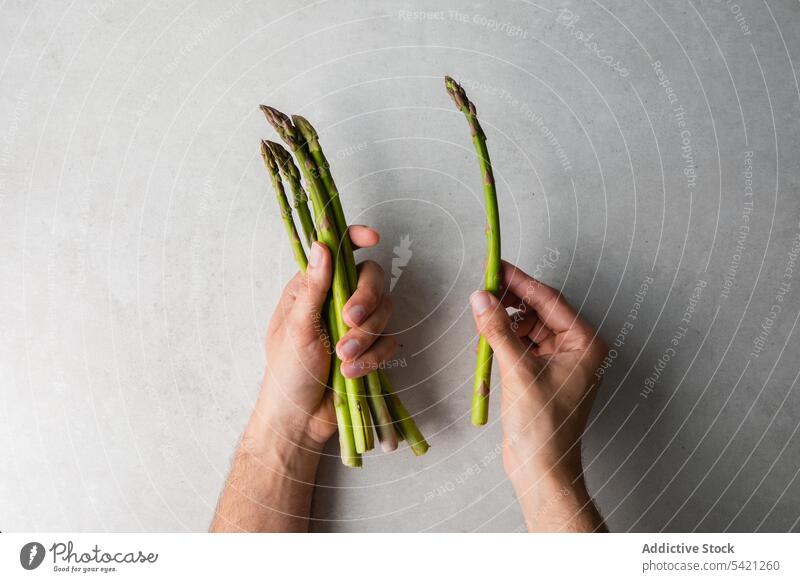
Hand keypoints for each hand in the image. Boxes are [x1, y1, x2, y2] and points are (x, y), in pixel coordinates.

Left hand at [250, 225, 394, 452]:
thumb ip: (313, 287)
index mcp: (313, 288)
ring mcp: (357, 326)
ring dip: (366, 336)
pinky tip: (352, 373)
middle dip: (367, 299)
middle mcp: (338, 301)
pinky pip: (389, 341)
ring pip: (384, 310)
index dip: (356, 238)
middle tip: (351, 320)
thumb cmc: (287, 372)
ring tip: (343, 357)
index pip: (339, 251)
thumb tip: (321, 245)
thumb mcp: (296, 327)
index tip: (373, 238)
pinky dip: (373, 357)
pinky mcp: (372, 350)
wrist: (300, 418)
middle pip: (372, 278)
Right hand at [469, 260, 607, 531]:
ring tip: (481, 316)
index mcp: (584, 343)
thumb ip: (498, 330)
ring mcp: (560, 363)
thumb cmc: (543, 426)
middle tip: (483, 287)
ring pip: (529, 328)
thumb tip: (481, 297)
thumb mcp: (518, 371)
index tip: (497, 266)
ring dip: (505, 322)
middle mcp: (576, 349)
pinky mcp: (543, 375)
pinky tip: (487, 340)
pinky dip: (505, 341)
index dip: (521, 282)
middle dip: (511, 301)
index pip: (549, 301)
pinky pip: (523, 346)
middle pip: (540, 311)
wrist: (542, 468)